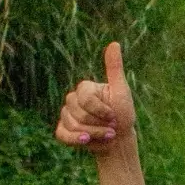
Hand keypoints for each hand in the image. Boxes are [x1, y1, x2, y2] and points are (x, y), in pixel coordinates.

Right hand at [55, 40, 135, 154]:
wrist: (120, 140)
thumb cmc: (123, 115)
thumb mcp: (121, 92)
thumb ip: (115, 69)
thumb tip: (114, 43)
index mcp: (86, 88)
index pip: (85, 98)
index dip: (101, 110)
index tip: (114, 116)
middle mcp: (73, 99)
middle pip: (78, 113)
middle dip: (98, 125)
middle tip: (111, 128)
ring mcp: (66, 115)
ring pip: (71, 124)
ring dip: (93, 134)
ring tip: (106, 136)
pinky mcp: (63, 130)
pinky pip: (61, 134)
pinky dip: (75, 140)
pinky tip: (87, 141)